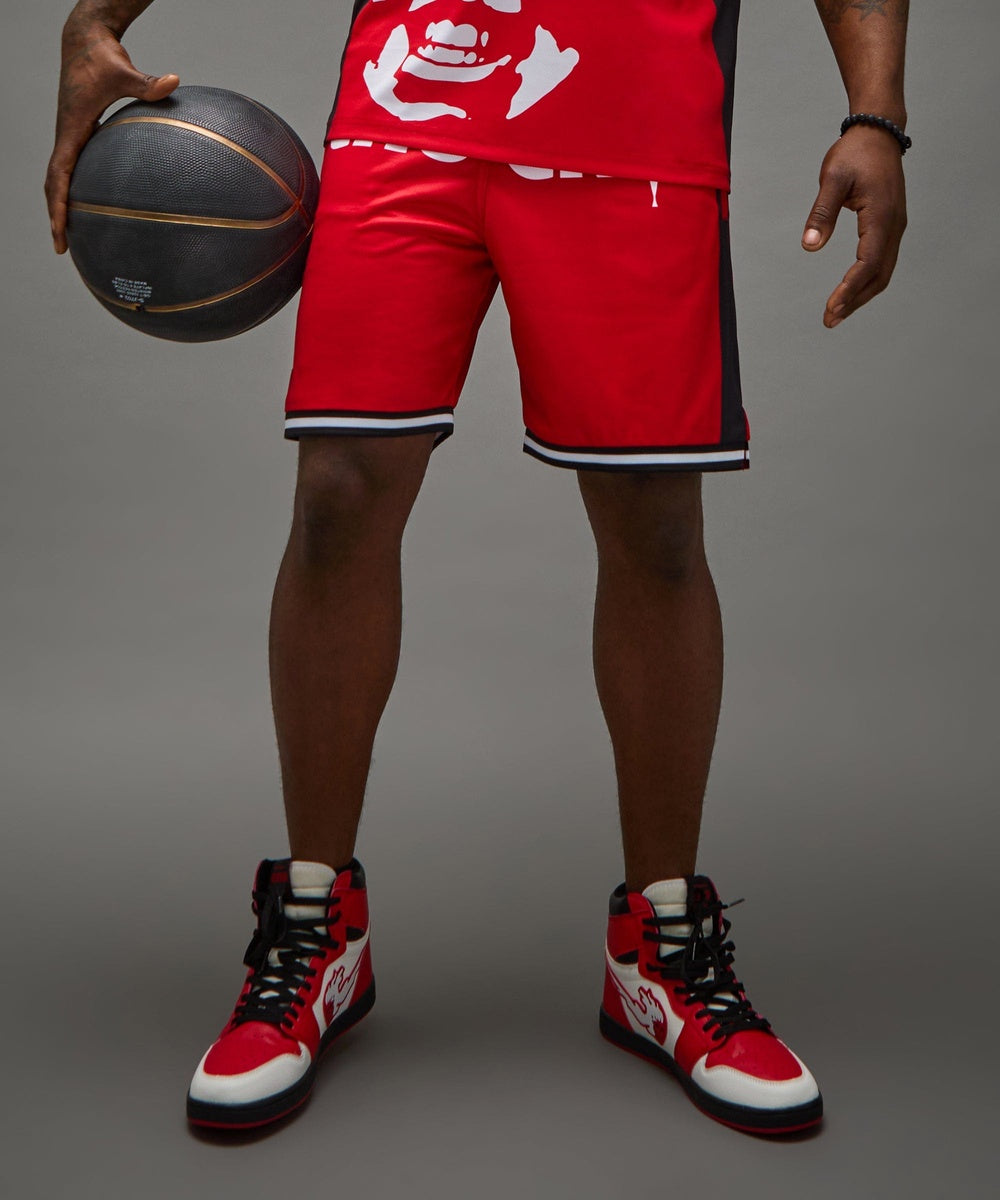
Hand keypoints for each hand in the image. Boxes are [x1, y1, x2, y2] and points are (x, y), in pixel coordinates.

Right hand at [44, 19, 177, 253]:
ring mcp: (71, 136)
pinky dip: (74, 190)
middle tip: (61, 247)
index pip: (59, 175)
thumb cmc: (104, 57)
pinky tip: (92, 208)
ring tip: (69, 236)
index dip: (58, 204)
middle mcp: (67, 135)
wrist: (85, 41)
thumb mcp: (125, 71)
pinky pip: (72, 169)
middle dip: (55, 216)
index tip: (60, 229)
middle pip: (53, 184)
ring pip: (59, 178)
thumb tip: (176, 81)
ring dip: (61, 206)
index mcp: (72, 128)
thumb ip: (149, 83)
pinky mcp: (79, 133)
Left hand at [801, 125, 906, 327]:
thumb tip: (810, 246)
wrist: (878, 133)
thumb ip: (822, 212)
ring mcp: (895, 227)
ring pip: (882, 272)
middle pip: (878, 275)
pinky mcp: (891, 226)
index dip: (849, 289)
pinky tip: (850, 292)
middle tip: (829, 320)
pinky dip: (866, 281)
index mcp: (881, 216)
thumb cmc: (855, 153)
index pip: (867, 263)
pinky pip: (882, 261)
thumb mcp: (833, 178)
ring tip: (836, 313)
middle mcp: (894, 225)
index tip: (830, 308)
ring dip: (861, 295)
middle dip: (854, 301)